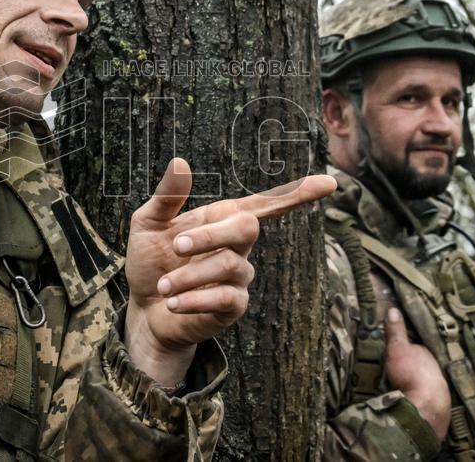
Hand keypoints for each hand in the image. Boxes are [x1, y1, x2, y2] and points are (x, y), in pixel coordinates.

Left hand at [123, 158, 336, 385]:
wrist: (143, 310)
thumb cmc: (150, 262)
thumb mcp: (147, 225)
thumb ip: (166, 197)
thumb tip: (180, 163)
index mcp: (220, 218)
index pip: (265, 203)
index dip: (298, 193)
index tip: (330, 183)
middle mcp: (236, 245)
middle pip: (248, 226)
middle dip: (209, 235)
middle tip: (175, 247)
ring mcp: (239, 276)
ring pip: (230, 265)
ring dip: (189, 275)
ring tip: (163, 286)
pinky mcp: (234, 306)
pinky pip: (228, 298)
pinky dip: (195, 298)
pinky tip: (174, 302)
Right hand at [385, 307, 450, 439]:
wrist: (426, 404)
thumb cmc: (411, 372)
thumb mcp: (398, 347)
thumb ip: (396, 331)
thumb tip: (393, 310)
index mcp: (428, 352)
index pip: (419, 345)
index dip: (410, 345)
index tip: (402, 347)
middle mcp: (436, 367)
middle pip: (424, 362)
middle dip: (416, 364)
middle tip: (403, 366)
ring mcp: (439, 385)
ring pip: (427, 378)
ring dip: (418, 380)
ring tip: (406, 382)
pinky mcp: (437, 403)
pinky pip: (427, 394)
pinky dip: (421, 393)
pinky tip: (414, 397)